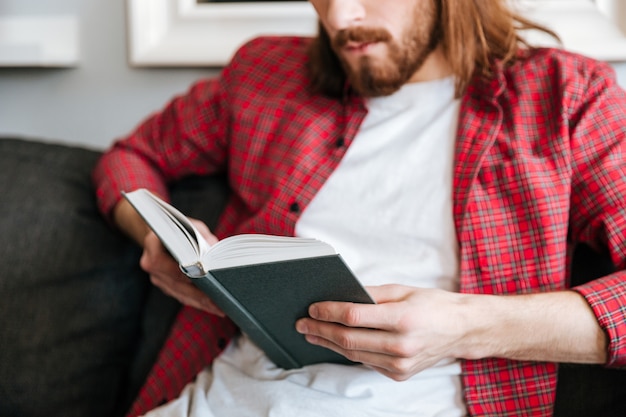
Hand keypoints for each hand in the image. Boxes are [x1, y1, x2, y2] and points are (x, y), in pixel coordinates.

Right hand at [140, 219, 223, 315]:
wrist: (164, 233)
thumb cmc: (180, 228)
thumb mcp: (192, 226)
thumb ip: (202, 237)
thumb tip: (216, 251)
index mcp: (152, 244)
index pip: (161, 261)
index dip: (181, 271)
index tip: (201, 277)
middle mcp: (151, 263)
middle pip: (175, 283)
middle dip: (198, 294)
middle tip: (219, 302)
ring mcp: (158, 277)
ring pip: (180, 294)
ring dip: (201, 302)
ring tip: (221, 307)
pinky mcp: (166, 286)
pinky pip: (182, 296)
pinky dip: (198, 302)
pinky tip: (213, 305)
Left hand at [295, 284, 466, 380]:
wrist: (462, 330)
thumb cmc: (433, 305)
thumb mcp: (403, 290)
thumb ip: (371, 293)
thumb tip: (340, 295)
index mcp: (402, 319)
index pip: (354, 316)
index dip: (329, 312)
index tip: (313, 308)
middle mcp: (401, 345)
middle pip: (348, 339)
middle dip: (321, 329)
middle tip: (302, 323)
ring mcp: (400, 364)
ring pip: (353, 354)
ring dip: (329, 343)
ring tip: (312, 333)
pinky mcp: (399, 375)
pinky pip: (366, 361)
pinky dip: (349, 351)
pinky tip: (336, 342)